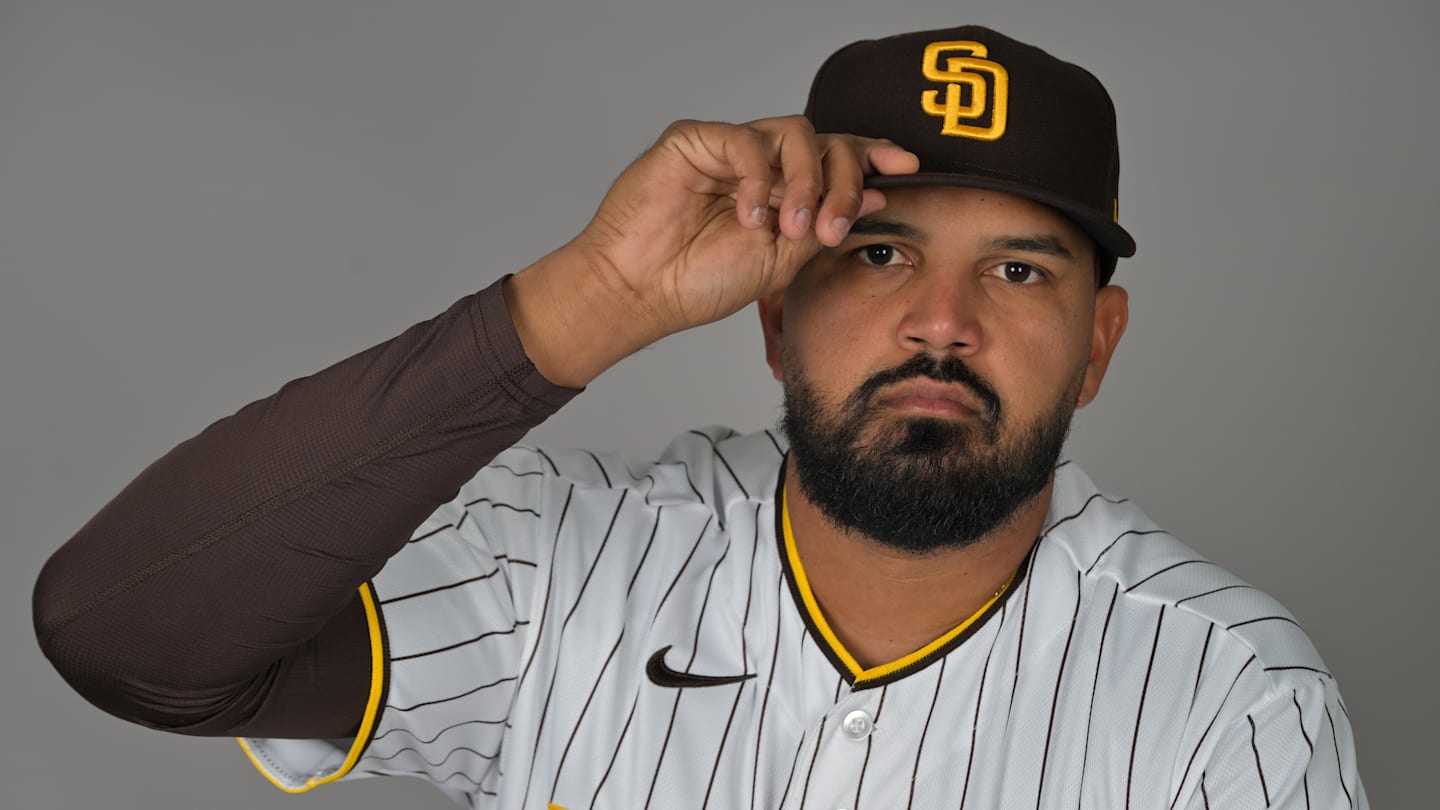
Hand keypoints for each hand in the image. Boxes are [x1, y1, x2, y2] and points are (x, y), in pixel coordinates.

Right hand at [504, 115, 917, 386]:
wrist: (642, 292)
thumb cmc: (700, 281)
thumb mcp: (782, 260)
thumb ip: (825, 225)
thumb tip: (877, 195)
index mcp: (783, 190)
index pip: (835, 158)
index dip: (871, 156)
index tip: (907, 168)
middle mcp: (759, 164)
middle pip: (823, 141)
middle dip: (843, 178)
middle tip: (833, 224)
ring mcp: (727, 150)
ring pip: (793, 133)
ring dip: (807, 180)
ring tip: (791, 226)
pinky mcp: (693, 141)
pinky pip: (745, 139)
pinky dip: (759, 176)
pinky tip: (751, 214)